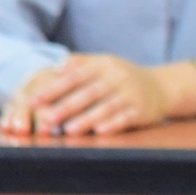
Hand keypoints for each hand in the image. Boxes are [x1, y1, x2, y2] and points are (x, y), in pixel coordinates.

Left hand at [0, 54, 168, 136]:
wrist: (161, 87)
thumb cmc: (122, 78)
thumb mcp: (104, 64)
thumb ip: (81, 63)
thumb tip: (56, 66)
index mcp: (104, 65)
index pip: (74, 76)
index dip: (53, 89)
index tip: (34, 101)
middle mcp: (118, 77)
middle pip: (89, 92)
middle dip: (66, 106)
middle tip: (46, 118)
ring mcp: (131, 93)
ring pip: (106, 107)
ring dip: (87, 119)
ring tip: (69, 130)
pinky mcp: (142, 109)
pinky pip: (126, 117)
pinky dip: (113, 123)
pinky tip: (100, 131)